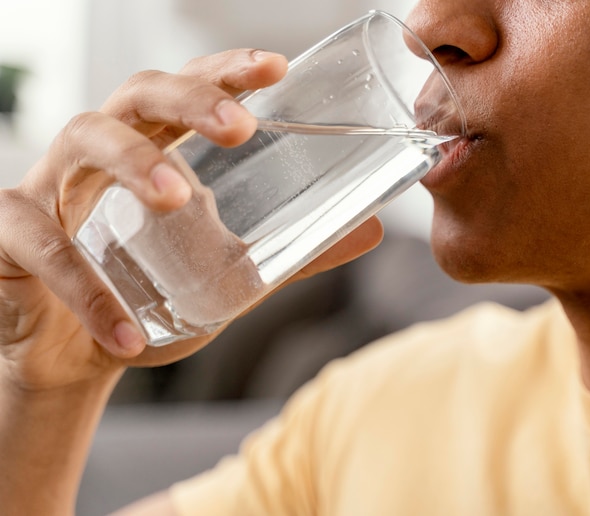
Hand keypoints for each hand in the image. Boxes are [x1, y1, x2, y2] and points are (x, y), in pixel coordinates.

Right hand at [0, 49, 382, 390]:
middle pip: (138, 93)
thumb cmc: (154, 298)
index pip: (190, 92)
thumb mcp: (231, 275)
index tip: (275, 67)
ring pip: (83, 140)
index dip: (225, 71)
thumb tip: (372, 231)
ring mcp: (52, 187)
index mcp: (156, 151)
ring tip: (179, 201)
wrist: (80, 356)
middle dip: (189, 98)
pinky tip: (129, 335)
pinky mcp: (10, 234)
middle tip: (240, 127)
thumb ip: (294, 253)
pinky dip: (87, 291)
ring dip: (135, 164)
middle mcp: (103, 153)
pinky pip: (43, 246)